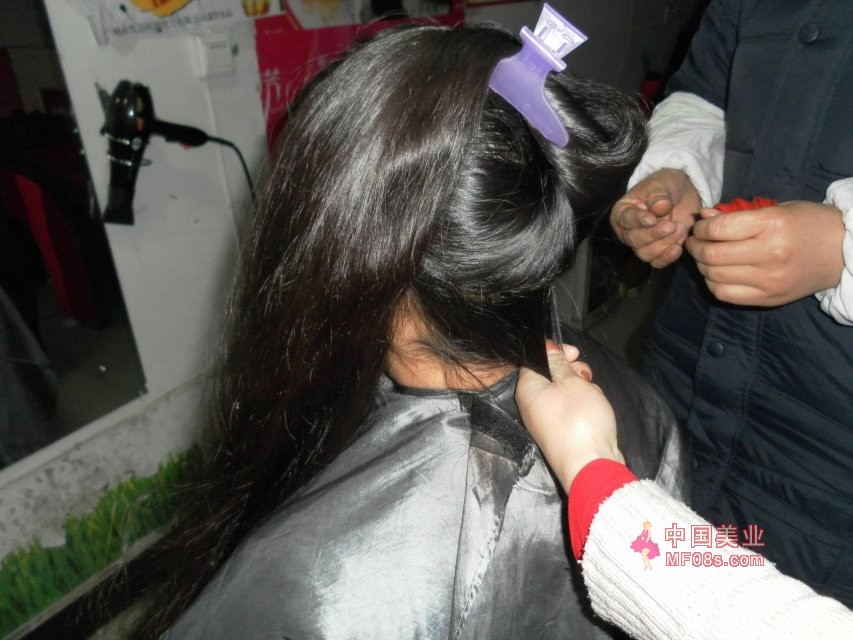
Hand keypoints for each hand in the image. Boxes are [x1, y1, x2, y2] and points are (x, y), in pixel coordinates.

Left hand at [516, 342, 623, 491]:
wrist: (591, 465)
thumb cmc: (579, 420)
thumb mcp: (570, 382)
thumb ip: (558, 363)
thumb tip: (546, 349)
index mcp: (527, 389)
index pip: (535, 360)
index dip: (555, 352)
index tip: (574, 352)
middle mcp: (532, 404)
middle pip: (552, 375)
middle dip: (574, 372)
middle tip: (585, 377)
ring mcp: (548, 419)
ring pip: (567, 392)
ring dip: (583, 389)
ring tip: (592, 398)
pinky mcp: (563, 431)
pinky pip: (573, 409)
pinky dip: (585, 405)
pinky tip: (596, 410)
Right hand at [610, 168, 701, 267]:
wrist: (684, 193)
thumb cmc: (666, 185)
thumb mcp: (662, 183)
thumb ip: (659, 195)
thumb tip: (660, 207)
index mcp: (623, 211)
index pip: (625, 219)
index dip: (638, 221)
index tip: (652, 219)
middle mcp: (628, 230)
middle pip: (634, 240)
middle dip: (654, 234)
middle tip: (673, 225)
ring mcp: (642, 243)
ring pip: (645, 253)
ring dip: (664, 244)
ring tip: (681, 229)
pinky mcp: (657, 251)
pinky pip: (657, 262)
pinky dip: (667, 257)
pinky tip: (679, 246)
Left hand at [685, 200, 844, 305]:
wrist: (843, 252)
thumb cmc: (808, 224)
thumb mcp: (776, 209)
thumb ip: (737, 215)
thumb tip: (703, 217)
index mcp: (772, 225)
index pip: (718, 229)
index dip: (701, 228)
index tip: (699, 227)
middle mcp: (769, 254)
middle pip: (712, 255)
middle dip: (695, 247)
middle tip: (695, 242)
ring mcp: (769, 280)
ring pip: (714, 276)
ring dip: (702, 266)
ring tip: (705, 257)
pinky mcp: (769, 298)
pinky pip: (725, 294)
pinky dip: (713, 283)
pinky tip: (716, 274)